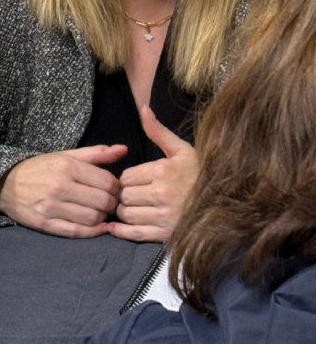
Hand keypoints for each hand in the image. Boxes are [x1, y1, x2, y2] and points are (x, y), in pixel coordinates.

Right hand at [0, 145, 126, 237]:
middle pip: (103, 202)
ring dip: (101, 218)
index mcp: (66, 166)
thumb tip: (123, 150)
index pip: (107, 181)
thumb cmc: (40, 169)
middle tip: (107, 202)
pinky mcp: (45, 224)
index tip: (111, 188)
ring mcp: (51, 207)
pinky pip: (77, 232)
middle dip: (111, 204)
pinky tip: (95, 226)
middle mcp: (59, 186)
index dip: (115, 187)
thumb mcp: (65, 156)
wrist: (5, 184)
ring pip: (92, 218)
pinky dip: (92, 232)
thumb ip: (96, 154)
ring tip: (97, 212)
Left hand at [108, 106, 198, 241]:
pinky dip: (121, 231)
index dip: (127, 180)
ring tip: (135, 208)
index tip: (136, 182)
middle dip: (125, 195)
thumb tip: (143, 109)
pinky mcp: (165, 234)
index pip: (126, 177)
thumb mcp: (181, 149)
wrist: (228, 202)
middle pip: (124, 195)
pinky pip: (134, 233)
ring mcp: (163, 215)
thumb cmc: (201, 173)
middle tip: (134, 195)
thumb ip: (158, 131)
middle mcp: (161, 193)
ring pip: (126, 213)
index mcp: (162, 170)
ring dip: (125, 212)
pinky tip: (115, 227)